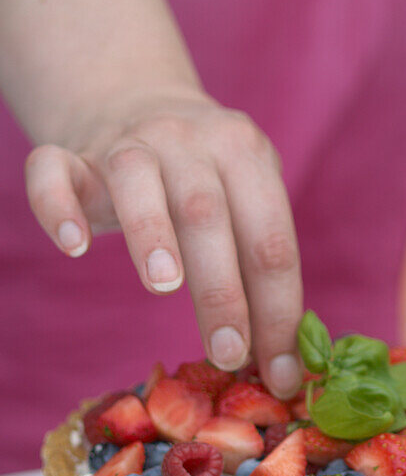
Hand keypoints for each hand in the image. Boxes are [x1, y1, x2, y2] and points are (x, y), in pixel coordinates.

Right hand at [25, 88, 302, 396]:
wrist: (134, 101)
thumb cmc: (206, 181)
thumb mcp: (245, 202)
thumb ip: (259, 265)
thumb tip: (281, 362)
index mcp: (246, 154)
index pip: (272, 240)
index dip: (280, 311)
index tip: (280, 374)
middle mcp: (189, 140)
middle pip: (209, 216)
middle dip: (223, 294)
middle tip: (229, 355)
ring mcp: (129, 143)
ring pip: (137, 181)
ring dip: (152, 236)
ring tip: (164, 289)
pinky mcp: (73, 154)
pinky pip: (53, 171)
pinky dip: (59, 207)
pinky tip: (75, 247)